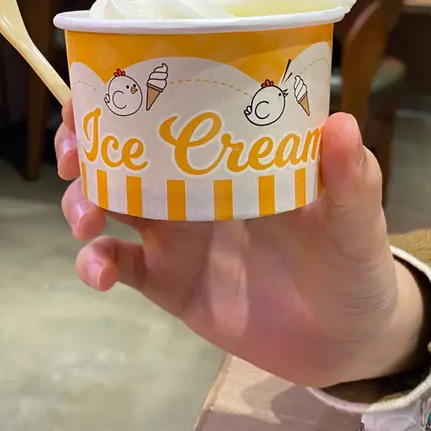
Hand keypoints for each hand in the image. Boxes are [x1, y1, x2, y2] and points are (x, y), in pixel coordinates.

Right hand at [56, 102, 429, 387]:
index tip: (96, 87)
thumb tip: (339, 123)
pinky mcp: (168, 282)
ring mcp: (177, 235)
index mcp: (231, 156)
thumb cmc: (354, 262)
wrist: (348, 343)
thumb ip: (348, 178)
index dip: (126, 94)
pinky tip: (98, 271)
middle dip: (85, 144)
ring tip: (86, 217)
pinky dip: (96, 264)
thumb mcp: (356, 219)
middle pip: (122, 151)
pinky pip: (119, 266)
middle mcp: (194, 187)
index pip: (172, 109)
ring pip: (109, 204)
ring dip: (82, 202)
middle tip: (73, 152)